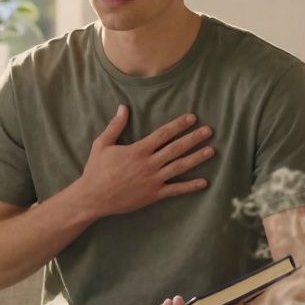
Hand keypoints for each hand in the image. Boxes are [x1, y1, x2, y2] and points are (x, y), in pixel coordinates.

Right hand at [74, 105, 214, 218]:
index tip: (192, 118)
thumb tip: (123, 107)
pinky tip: (204, 182)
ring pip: (179, 167)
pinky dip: (190, 186)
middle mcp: (148, 164)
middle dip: (194, 138)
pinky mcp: (153, 195)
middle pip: (176, 148)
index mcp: (138, 150)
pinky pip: (175, 190)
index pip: (163, 134)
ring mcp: (152, 180)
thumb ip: (115, 126)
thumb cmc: (96, 170)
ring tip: (211, 151)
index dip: (179, 125)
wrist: (93, 198)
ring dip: (196, 158)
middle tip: (209, 131)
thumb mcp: (102, 144)